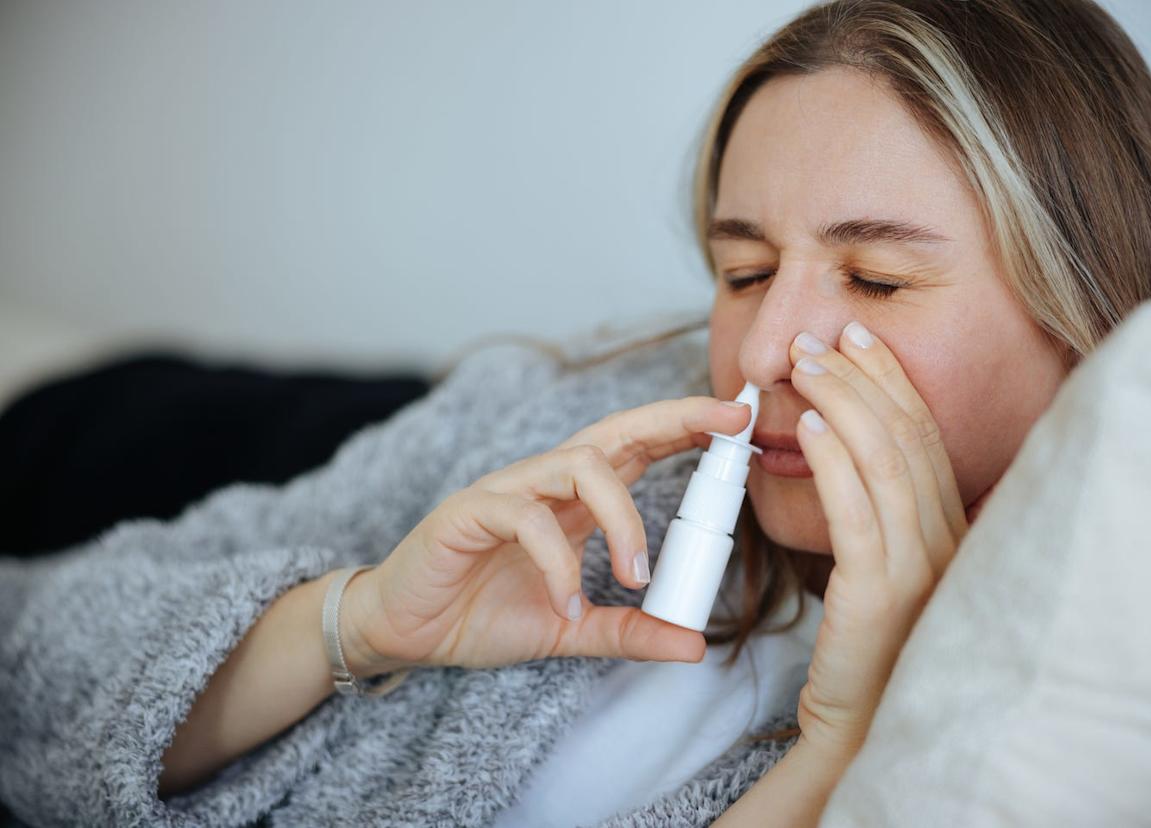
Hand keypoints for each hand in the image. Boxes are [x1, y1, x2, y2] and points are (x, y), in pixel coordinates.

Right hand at [339, 395, 754, 673]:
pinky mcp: (468, 512)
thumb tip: (695, 646)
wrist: (403, 631)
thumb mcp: (570, 630)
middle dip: (674, 420)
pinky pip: (526, 518)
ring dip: (622, 517)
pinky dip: (557, 563)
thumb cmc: (481, 614)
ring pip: (578, 465)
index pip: (636, 448)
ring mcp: (507, 490)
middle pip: (615, 431)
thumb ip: (627, 632)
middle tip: (728, 427)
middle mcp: (545, 483)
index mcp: (573, 500)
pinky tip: (565, 605)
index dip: (684, 429)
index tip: (739, 425)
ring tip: (635, 575)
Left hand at [787, 321, 968, 761]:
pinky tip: (808, 427)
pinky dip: (834, 461)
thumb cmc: (871, 648)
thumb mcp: (891, 572)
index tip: (859, 339)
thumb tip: (854, 453)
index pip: (925, 437)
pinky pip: (858, 512)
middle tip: (822, 337)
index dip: (893, 382)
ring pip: (886, 461)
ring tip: (805, 365)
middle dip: (865, 377)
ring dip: (843, 402)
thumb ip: (889, 518)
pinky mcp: (880, 593)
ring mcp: (920, 567)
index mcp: (953, 533)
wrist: (866, 728)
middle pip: (909, 437)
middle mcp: (948, 542)